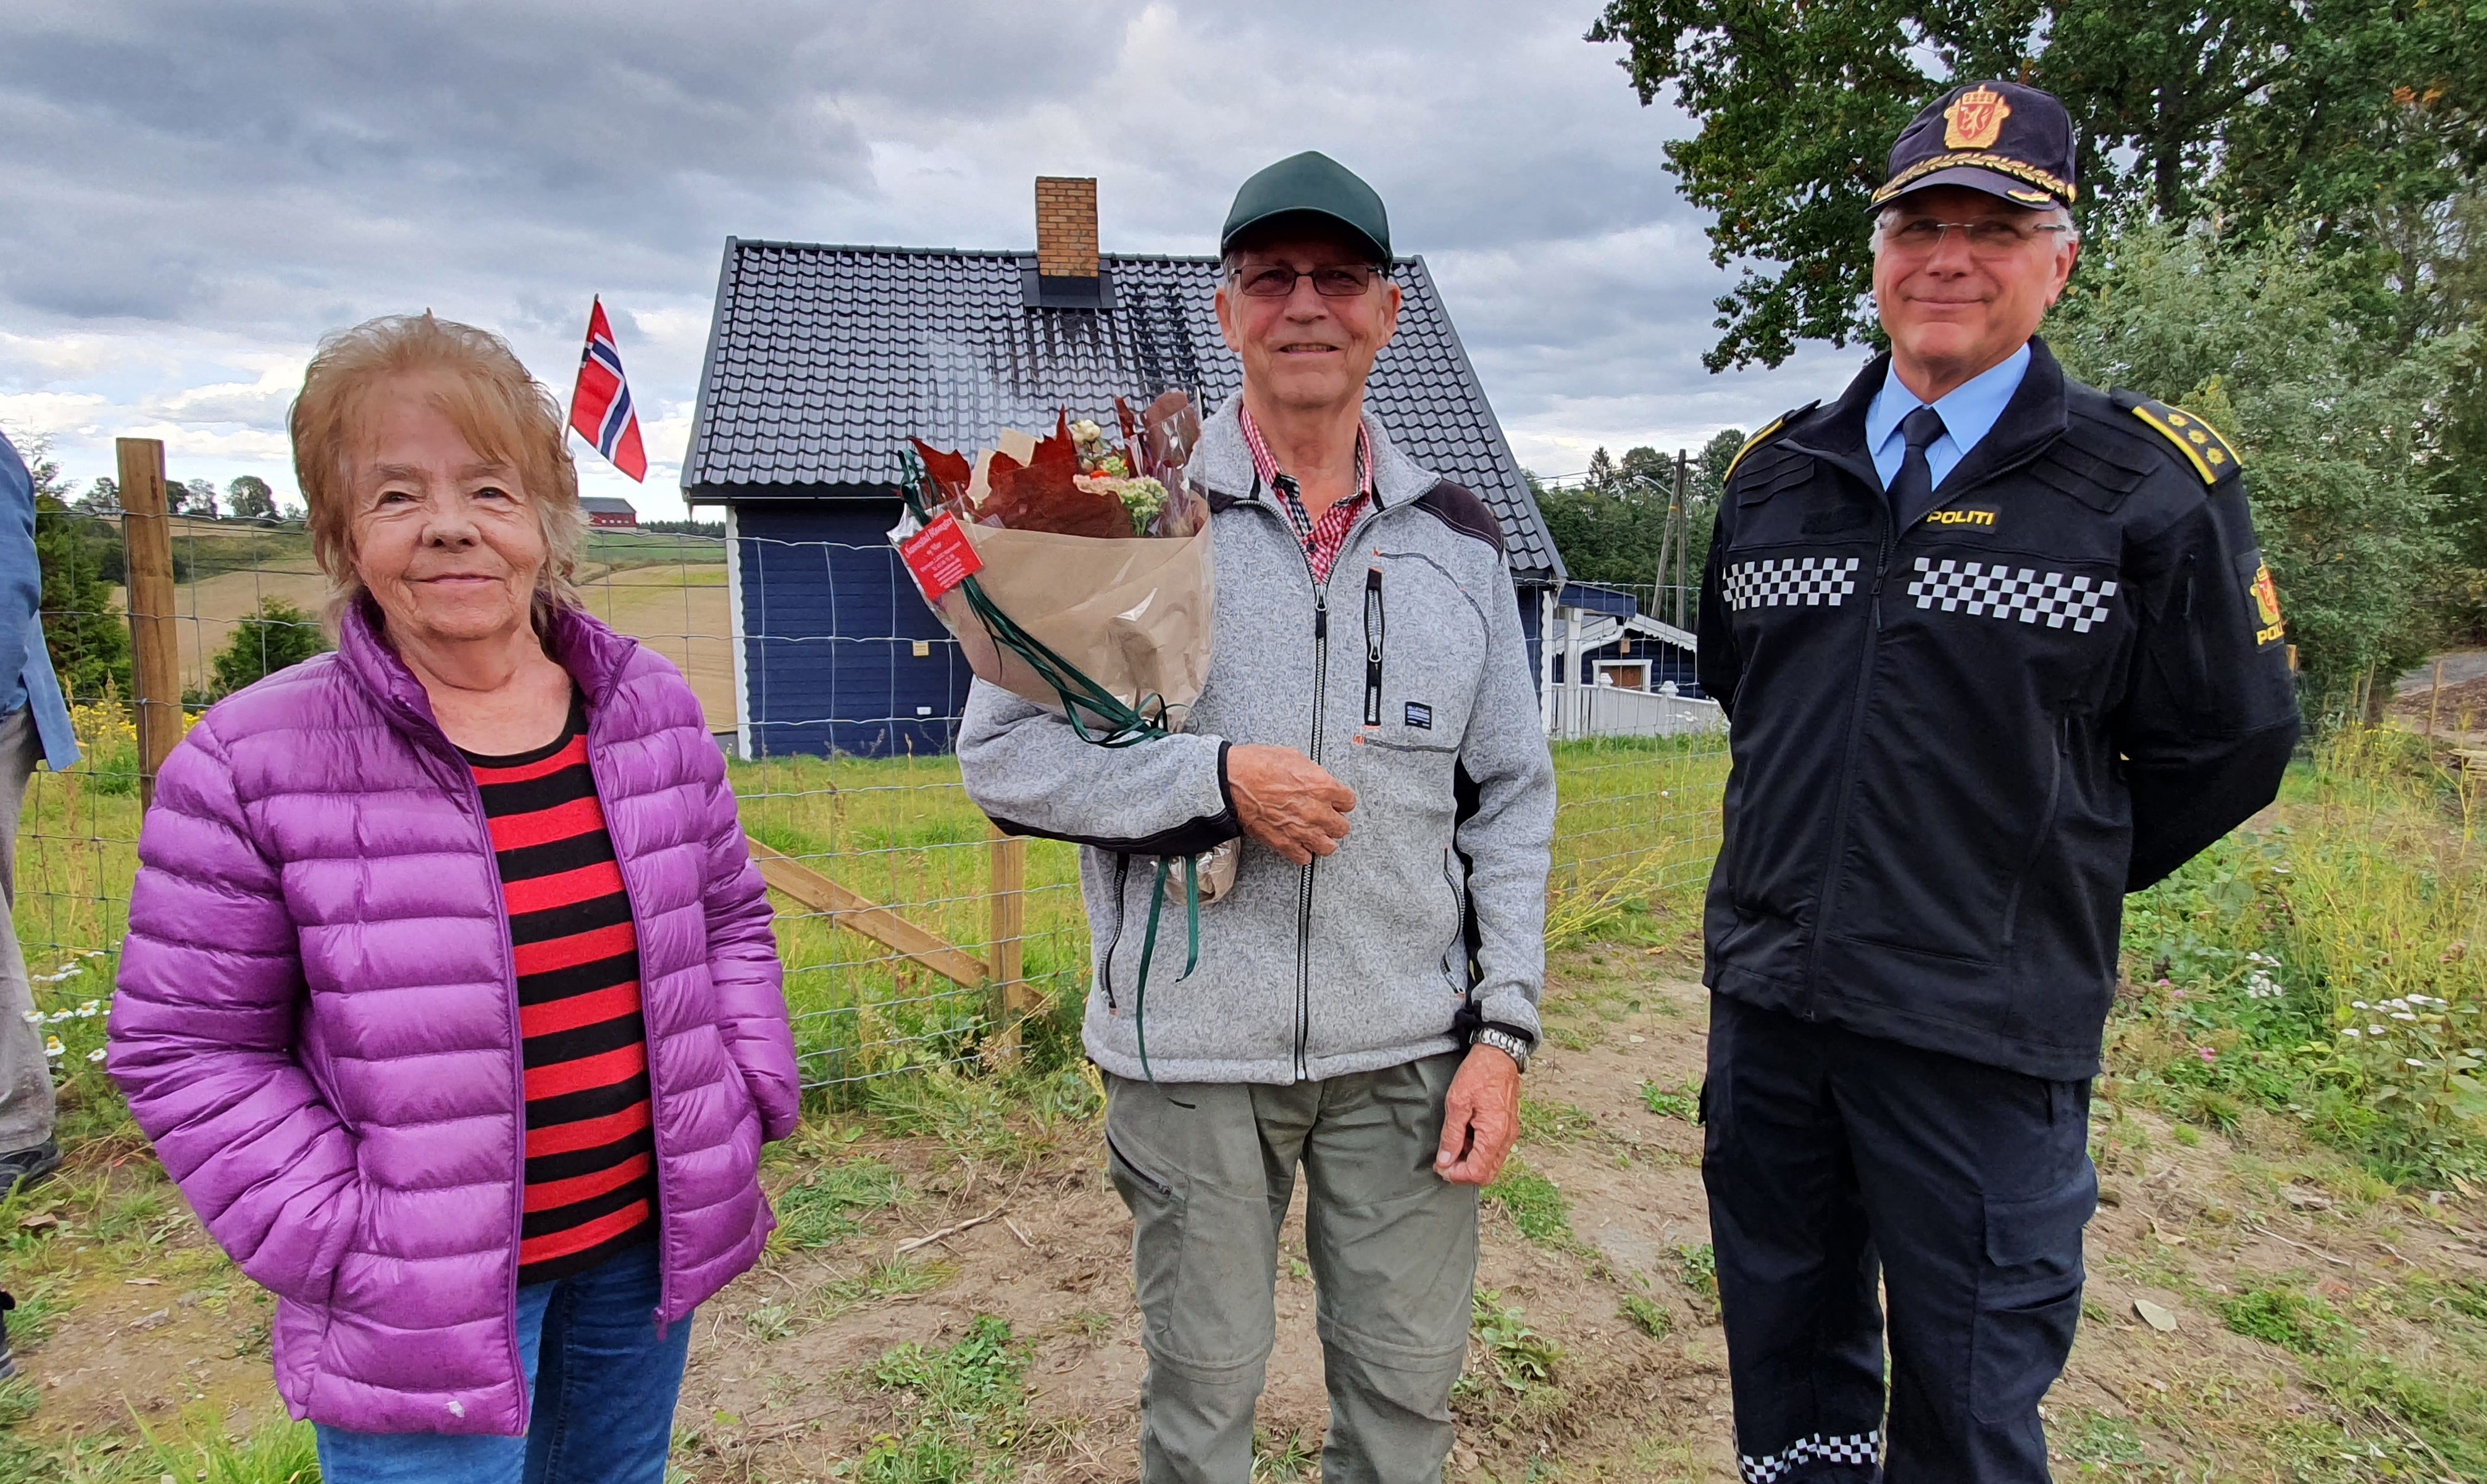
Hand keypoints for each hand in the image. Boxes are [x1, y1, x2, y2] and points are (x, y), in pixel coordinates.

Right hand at [1227, 744, 1354, 864]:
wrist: (1232, 781)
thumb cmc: (1257, 766)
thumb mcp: (1294, 758)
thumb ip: (1313, 774)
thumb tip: (1317, 780)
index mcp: (1322, 786)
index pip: (1349, 801)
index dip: (1341, 801)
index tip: (1337, 802)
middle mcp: (1316, 811)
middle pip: (1342, 827)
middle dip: (1335, 821)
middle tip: (1327, 817)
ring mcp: (1302, 830)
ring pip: (1329, 847)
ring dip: (1324, 840)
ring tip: (1317, 834)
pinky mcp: (1285, 843)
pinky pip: (1305, 858)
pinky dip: (1303, 852)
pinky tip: (1300, 843)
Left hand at [1434, 1045, 1521, 1185]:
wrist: (1498, 1054)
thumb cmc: (1478, 1074)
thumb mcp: (1457, 1103)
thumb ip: (1452, 1135)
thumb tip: (1445, 1160)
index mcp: (1494, 1134)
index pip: (1477, 1173)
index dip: (1456, 1175)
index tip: (1441, 1165)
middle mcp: (1506, 1138)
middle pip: (1487, 1174)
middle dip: (1464, 1173)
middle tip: (1445, 1161)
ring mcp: (1510, 1133)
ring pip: (1491, 1164)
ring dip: (1471, 1162)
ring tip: (1453, 1146)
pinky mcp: (1508, 1127)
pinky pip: (1495, 1151)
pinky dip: (1479, 1152)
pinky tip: (1465, 1137)